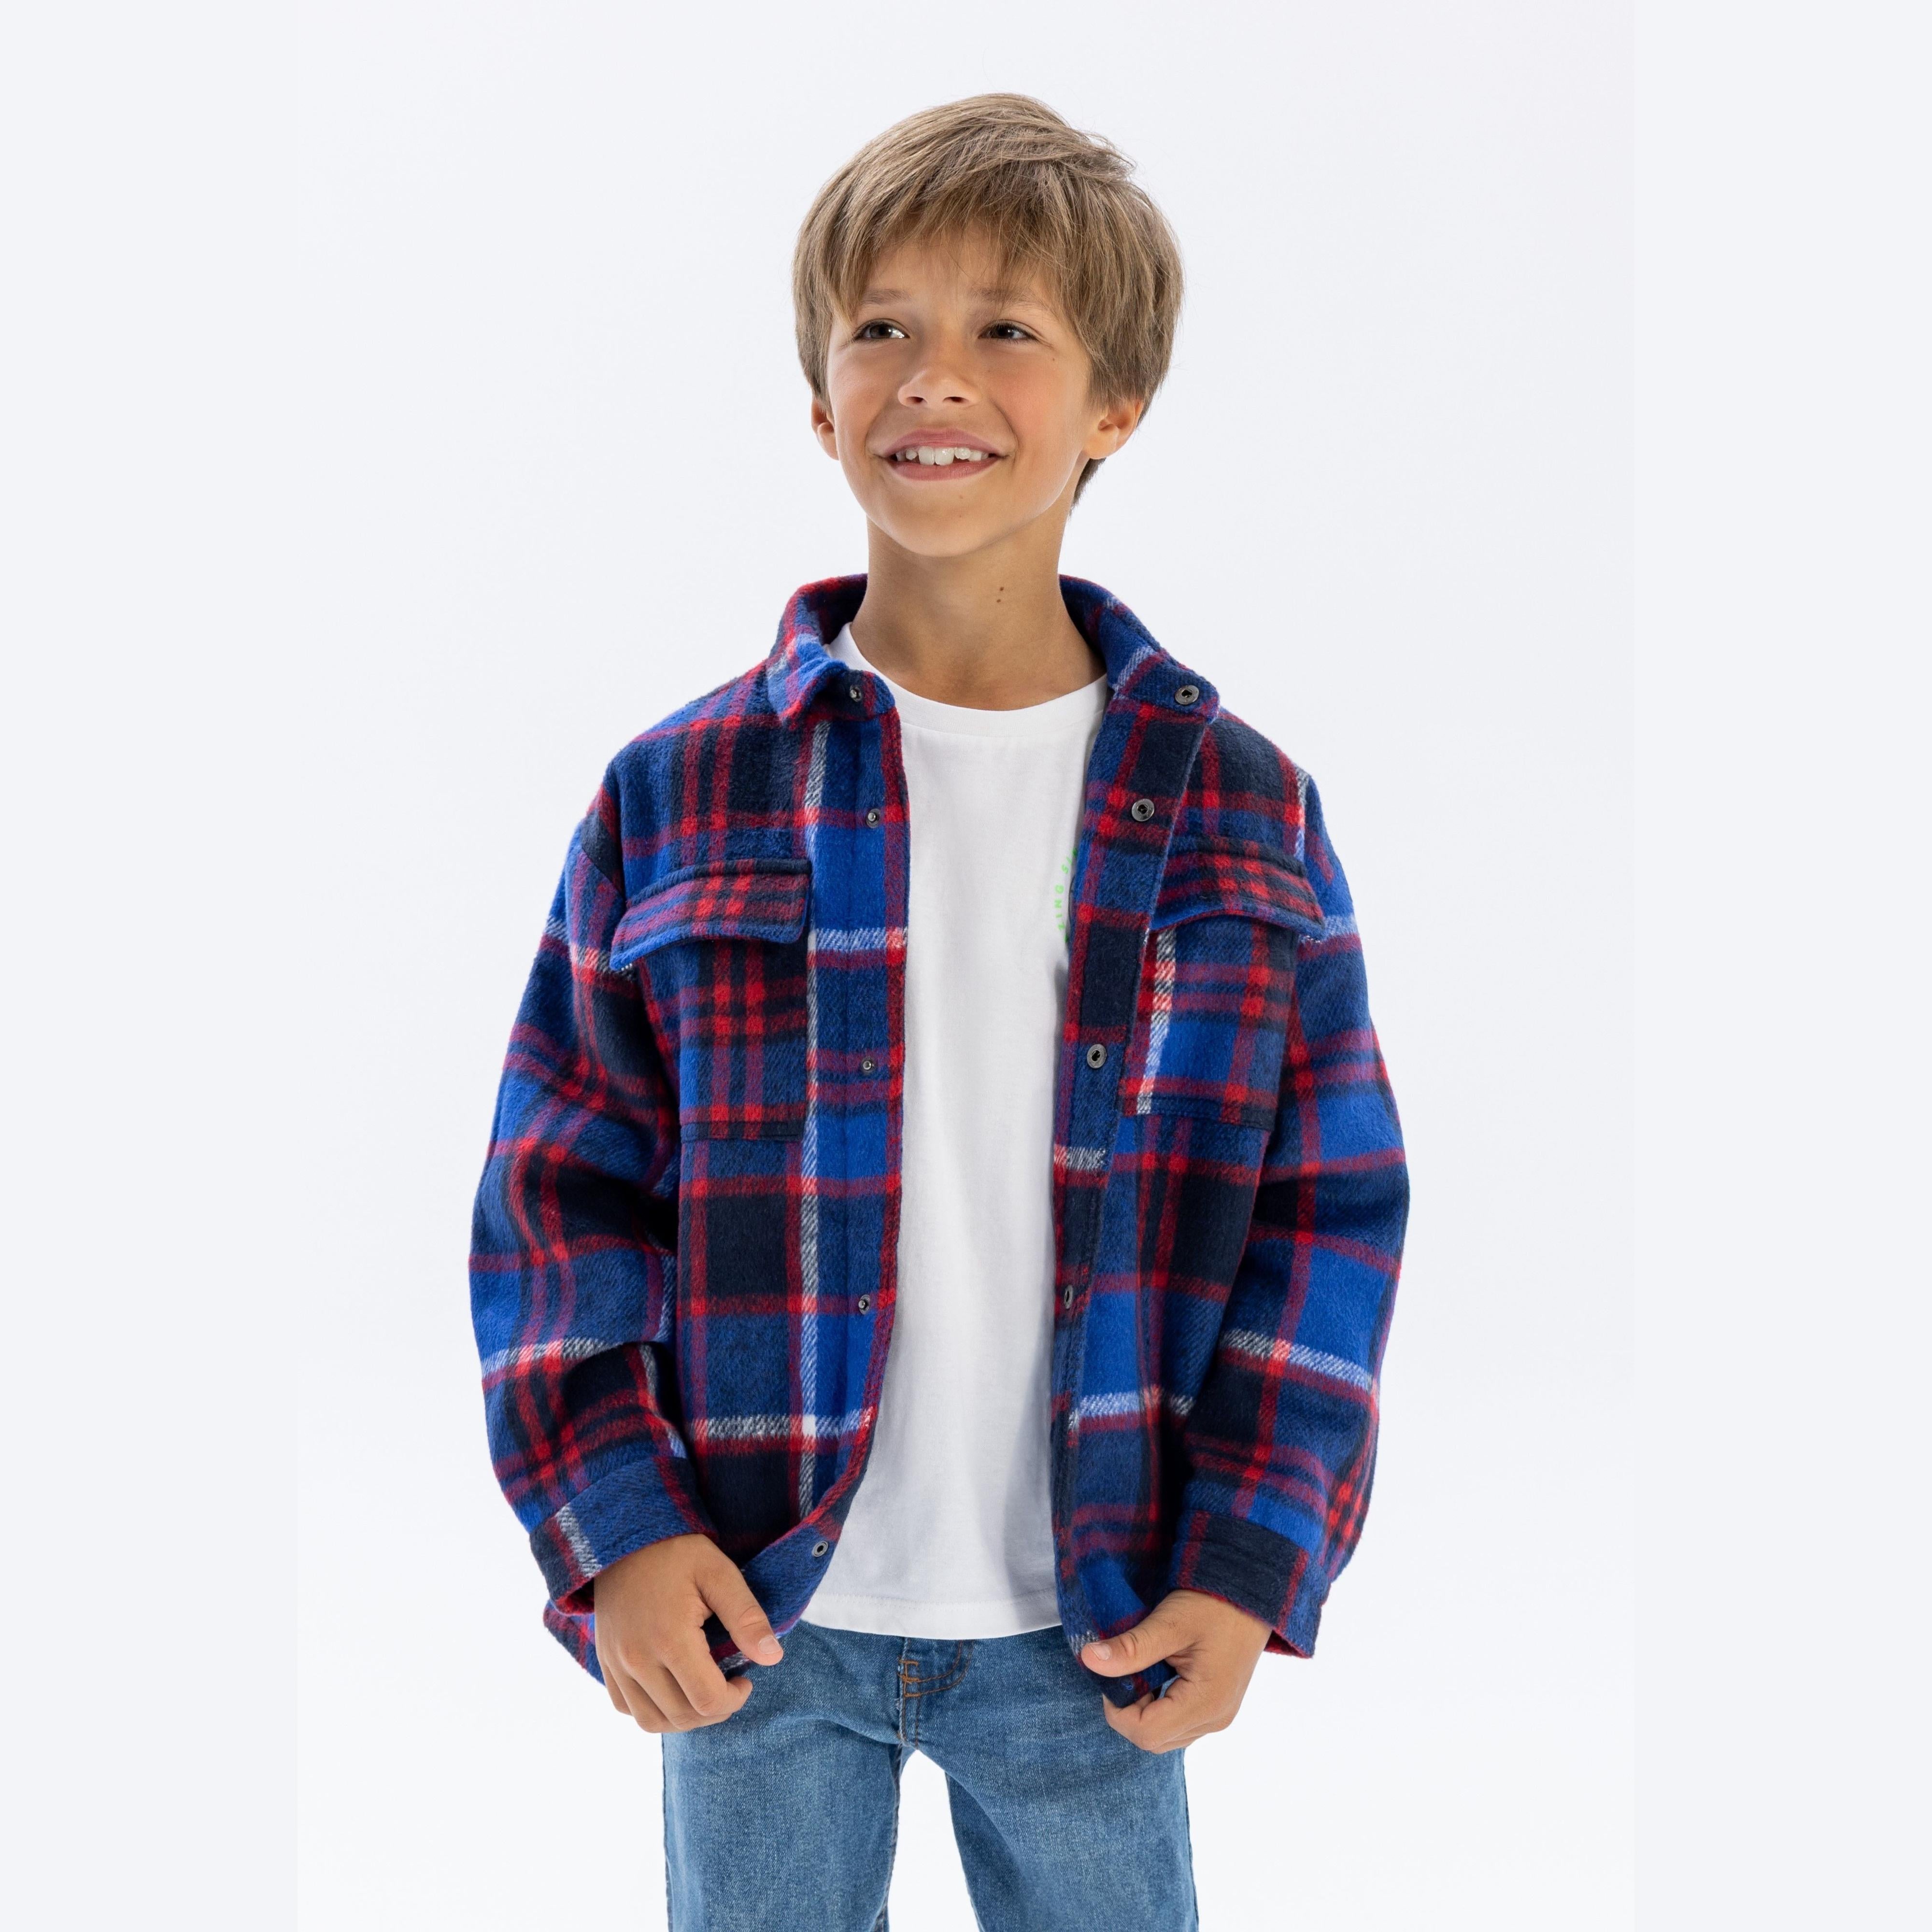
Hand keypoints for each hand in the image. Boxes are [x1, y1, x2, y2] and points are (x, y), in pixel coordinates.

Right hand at [592, 1532, 782, 1732]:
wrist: (625, 1537)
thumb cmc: (677, 1553)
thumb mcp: (719, 1573)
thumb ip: (746, 1617)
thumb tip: (773, 1658)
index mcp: (670, 1638)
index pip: (707, 1700)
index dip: (735, 1700)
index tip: (745, 1679)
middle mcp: (637, 1659)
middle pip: (681, 1717)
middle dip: (715, 1711)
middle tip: (729, 1686)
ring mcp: (616, 1663)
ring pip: (650, 1721)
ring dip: (684, 1718)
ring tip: (703, 1692)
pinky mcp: (605, 1661)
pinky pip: (624, 1707)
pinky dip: (652, 1709)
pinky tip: (672, 1687)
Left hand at [1079, 1589, 1271, 1752]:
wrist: (1251, 1594)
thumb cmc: (1213, 1604)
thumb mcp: (1170, 1623)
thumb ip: (1131, 1648)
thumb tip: (1088, 1659)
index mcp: (1206, 1703)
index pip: (1145, 1732)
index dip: (1118, 1708)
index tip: (1113, 1671)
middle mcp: (1215, 1719)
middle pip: (1153, 1740)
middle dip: (1128, 1710)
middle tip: (1127, 1668)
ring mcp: (1218, 1717)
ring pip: (1164, 1735)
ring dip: (1143, 1709)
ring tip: (1143, 1669)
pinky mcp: (1217, 1708)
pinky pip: (1178, 1724)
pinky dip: (1158, 1707)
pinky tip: (1157, 1675)